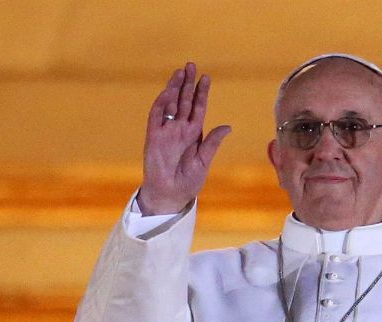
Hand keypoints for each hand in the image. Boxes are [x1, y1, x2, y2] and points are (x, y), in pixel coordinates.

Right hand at [138, 62, 230, 214]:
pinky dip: (161, 104)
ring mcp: (166, 131)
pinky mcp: (153, 137)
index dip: (201, 93)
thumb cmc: (189, 181)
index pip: (198, 108)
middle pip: (184, 101)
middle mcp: (180, 129)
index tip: (206, 77)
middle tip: (191, 65)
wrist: (171, 195)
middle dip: (187, 84)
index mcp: (194, 134)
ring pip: (170, 104)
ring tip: (180, 72)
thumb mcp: (204, 161)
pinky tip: (167, 92)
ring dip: (174, 88)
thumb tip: (227, 126)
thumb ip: (213, 143)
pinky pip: (156, 116)